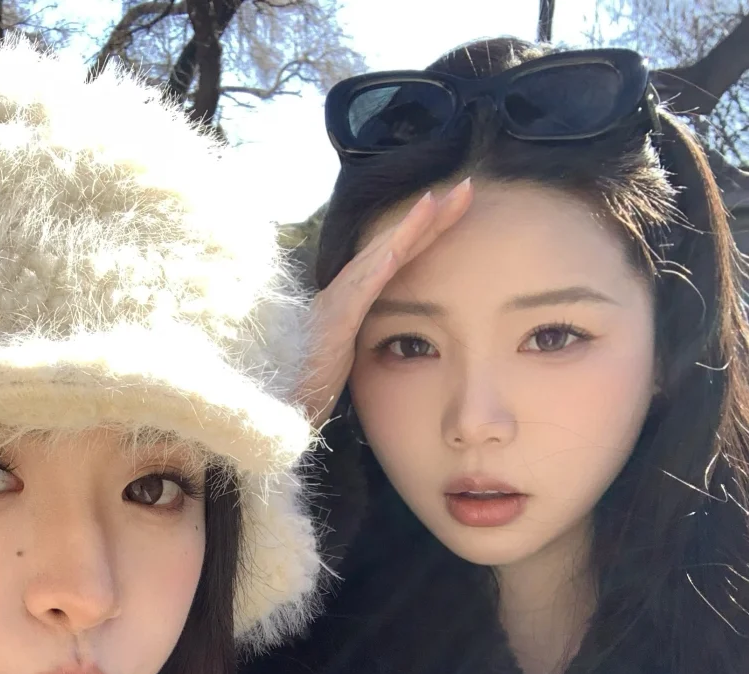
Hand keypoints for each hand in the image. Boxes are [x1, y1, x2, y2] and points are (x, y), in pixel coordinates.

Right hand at [297, 177, 473, 428]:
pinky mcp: (332, 324)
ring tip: (437, 202)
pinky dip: (378, 267)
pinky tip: (398, 249)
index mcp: (354, 297)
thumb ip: (369, 334)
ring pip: (378, 257)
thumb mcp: (352, 354)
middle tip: (466, 187)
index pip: (398, 255)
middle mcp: (344, 291)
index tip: (459, 207)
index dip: (428, 229)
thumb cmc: (314, 388)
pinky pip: (358, 291)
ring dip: (408, 229)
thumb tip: (401, 333)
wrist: (282, 410)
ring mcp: (337, 305)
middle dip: (431, 216)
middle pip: (393, 245)